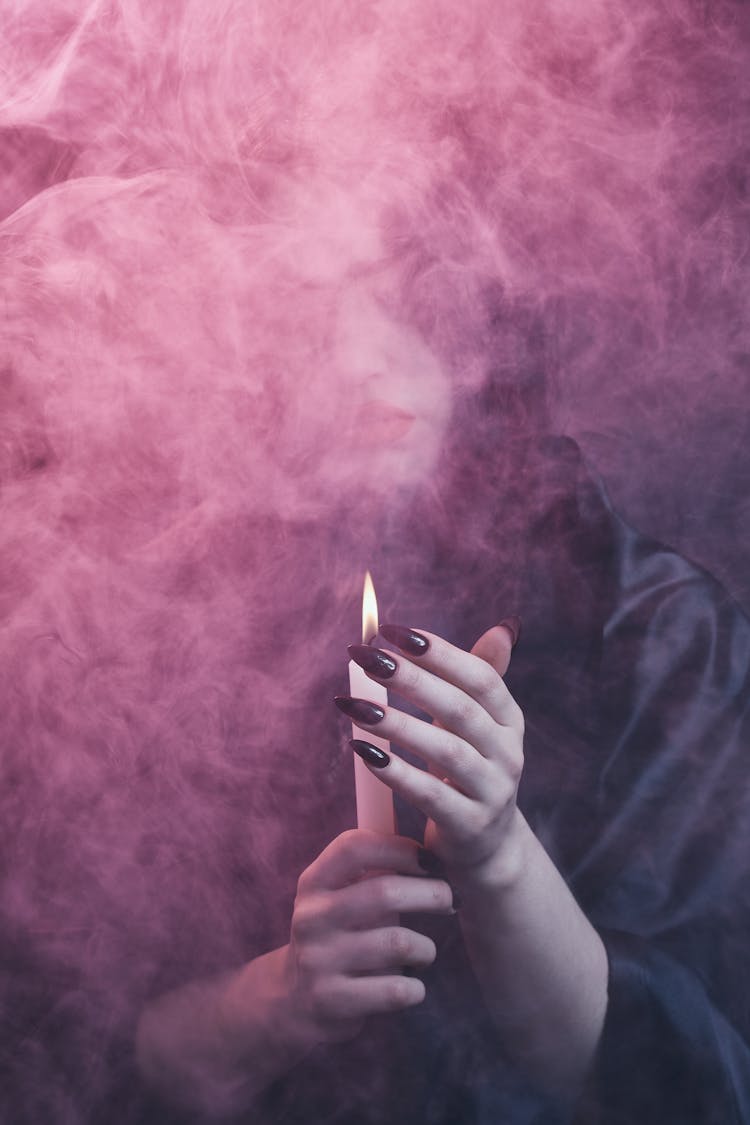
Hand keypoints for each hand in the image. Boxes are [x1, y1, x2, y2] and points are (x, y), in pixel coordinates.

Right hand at [283, 829, 454, 1044]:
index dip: (401, 847)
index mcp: (314, 883)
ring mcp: (318, 960)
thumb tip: (431, 848)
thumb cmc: (337, 936)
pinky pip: (396, 990)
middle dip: (432, 893)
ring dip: (425, 949)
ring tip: (423, 953)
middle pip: (386, 892)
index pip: (356, 847)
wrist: (291, 1000)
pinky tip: (411, 986)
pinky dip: (415, 989)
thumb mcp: (339, 897)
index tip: (430, 860)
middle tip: (450, 900)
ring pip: (399, 943)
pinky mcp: (331, 1001)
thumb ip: (374, 871)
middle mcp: (312, 917)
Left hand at [338, 623, 523, 881]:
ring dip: (396, 724)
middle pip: (461, 709)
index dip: (439, 652)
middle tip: (365, 655)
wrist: (487, 846)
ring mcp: (492, 791)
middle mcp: (508, 752)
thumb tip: (504, 626)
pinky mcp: (470, 826)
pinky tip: (362, 751)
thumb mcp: (481, 722)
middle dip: (410, 679)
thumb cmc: (472, 769)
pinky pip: (431, 796)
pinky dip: (396, 772)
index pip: (481, 677)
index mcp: (508, 719)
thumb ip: (484, 675)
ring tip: (353, 705)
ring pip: (446, 751)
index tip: (391, 630)